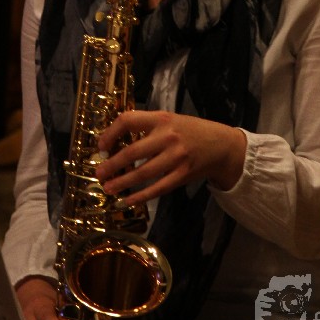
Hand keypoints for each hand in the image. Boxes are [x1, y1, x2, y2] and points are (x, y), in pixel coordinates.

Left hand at [95, 110, 245, 204]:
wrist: (221, 145)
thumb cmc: (190, 131)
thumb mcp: (169, 120)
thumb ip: (147, 127)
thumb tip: (115, 141)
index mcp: (161, 118)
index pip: (128, 121)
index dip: (110, 133)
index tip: (101, 146)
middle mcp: (168, 136)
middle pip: (132, 152)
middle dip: (112, 165)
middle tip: (99, 174)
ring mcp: (176, 157)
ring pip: (143, 173)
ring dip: (122, 182)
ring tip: (108, 188)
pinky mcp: (183, 174)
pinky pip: (158, 188)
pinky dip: (141, 196)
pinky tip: (128, 200)